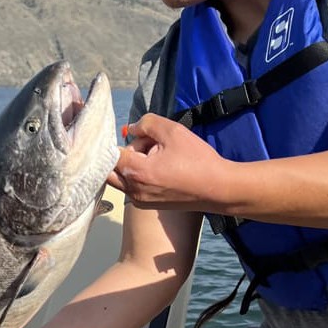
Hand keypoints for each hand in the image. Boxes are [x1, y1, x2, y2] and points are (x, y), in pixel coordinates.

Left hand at [108, 114, 231, 209]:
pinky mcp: (147, 204)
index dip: (123, 139)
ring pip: (122, 176)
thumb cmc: (198, 161)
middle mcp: (133, 190)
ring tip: (159, 157)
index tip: (138, 135)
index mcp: (136, 172)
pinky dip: (140, 175)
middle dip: (126, 153)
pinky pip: (132, 186)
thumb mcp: (172, 131)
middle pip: (112, 166)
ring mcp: (139, 200)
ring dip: (134, 164)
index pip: (110, 153)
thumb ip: (146, 123)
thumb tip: (132, 128)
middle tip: (150, 145)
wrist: (217, 189)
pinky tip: (162, 169)